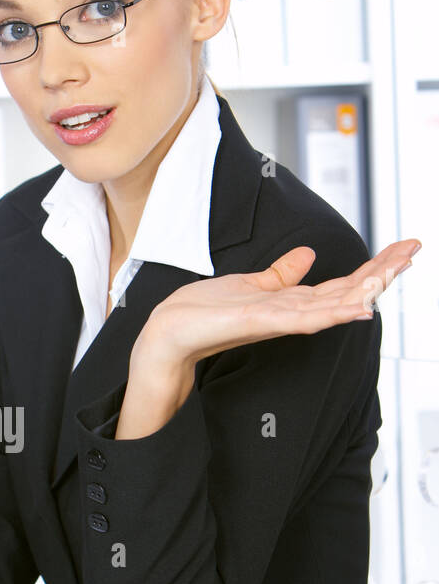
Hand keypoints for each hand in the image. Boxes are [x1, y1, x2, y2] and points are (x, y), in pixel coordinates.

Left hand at [139, 237, 420, 367]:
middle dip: (381, 272)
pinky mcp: (261, 322)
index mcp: (290, 302)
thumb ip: (281, 274)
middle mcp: (291, 314)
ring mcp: (278, 320)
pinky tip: (358, 307)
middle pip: (346, 291)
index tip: (403, 249)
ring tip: (396, 273)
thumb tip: (307, 254)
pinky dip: (333, 312)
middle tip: (414, 250)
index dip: (373, 267)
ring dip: (366, 289)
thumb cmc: (204, 313)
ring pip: (333, 304)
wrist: (168, 334)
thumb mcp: (250, 285)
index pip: (341, 283)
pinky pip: (305, 318)